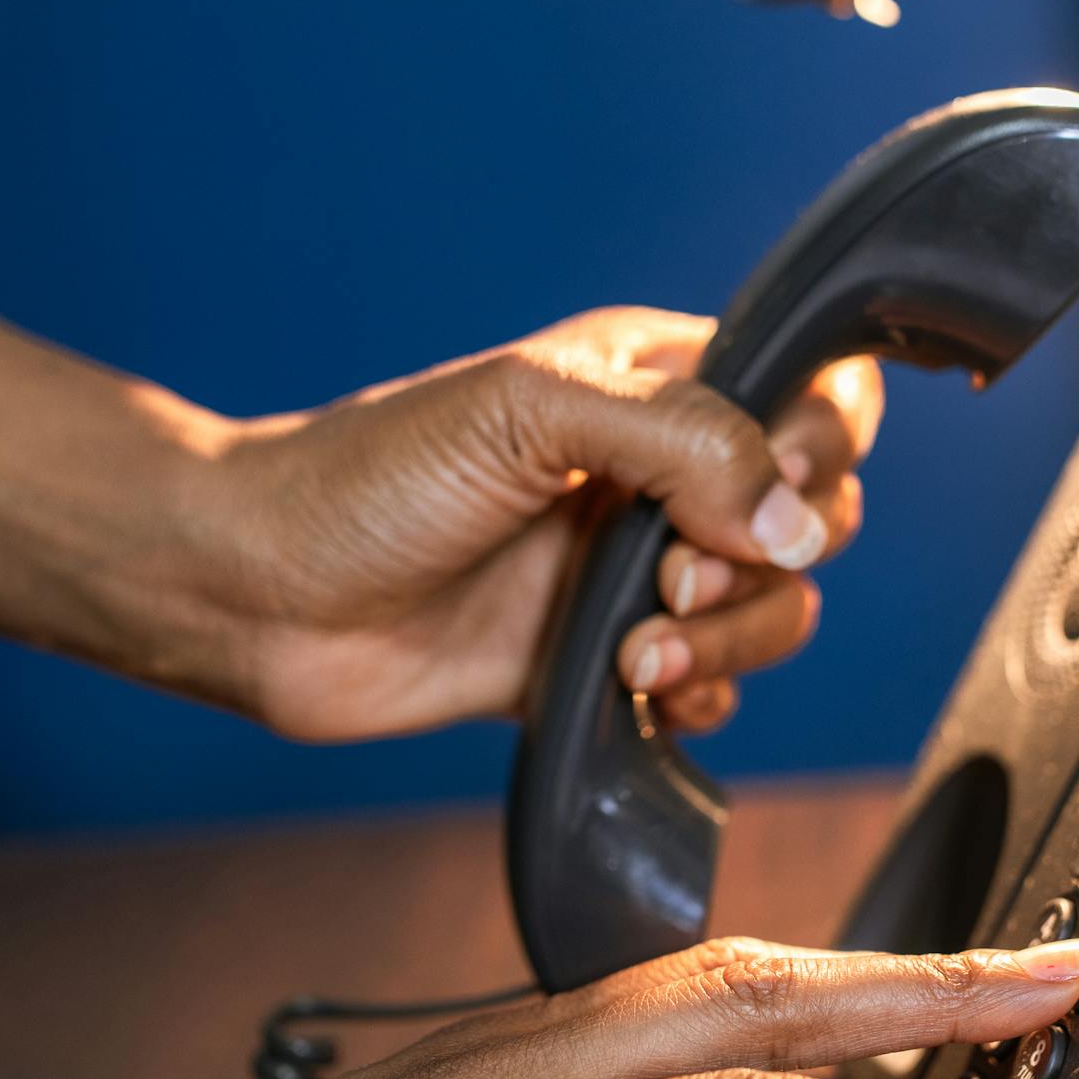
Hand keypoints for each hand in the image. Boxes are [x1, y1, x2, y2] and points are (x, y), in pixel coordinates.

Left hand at [218, 307, 883, 741]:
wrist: (260, 597)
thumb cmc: (370, 478)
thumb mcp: (531, 412)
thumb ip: (685, 439)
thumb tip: (795, 522)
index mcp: (658, 381)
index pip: (817, 396)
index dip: (819, 450)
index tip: (758, 493)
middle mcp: (662, 473)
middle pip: (816, 517)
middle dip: (767, 563)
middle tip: (669, 575)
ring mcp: (636, 570)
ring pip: (774, 610)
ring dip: (729, 641)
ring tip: (632, 654)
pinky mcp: (604, 663)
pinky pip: (712, 687)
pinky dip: (696, 697)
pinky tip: (628, 695)